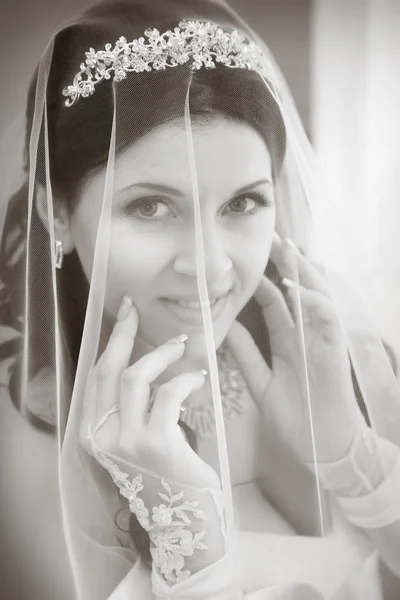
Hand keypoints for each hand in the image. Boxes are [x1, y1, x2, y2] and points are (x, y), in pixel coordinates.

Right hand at [80, 298, 219, 490]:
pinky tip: (197, 377)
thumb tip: (141, 359)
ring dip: (160, 354)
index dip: (111, 340)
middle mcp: (102, 435)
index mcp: (93, 432)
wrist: (183, 518)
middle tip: (136, 311)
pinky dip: (184, 379)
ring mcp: (127, 441)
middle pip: (109, 369)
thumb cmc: (162, 472)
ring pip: (136, 377)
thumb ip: (129, 406)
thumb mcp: (135, 438)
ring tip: (181, 345)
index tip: (123, 313)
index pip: (97, 375)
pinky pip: (168, 394)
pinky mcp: (156, 444)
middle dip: (123, 333)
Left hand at [227, 236, 363, 463]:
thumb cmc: (294, 415)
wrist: (321, 444)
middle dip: (286, 263)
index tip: (246, 261)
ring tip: (288, 248)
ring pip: (315, 295)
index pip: (276, 301)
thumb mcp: (261, 382)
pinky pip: (326, 316)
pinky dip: (312, 300)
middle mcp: (305, 333)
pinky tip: (296, 287)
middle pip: (296, 290)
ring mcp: (321, 338)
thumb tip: (225, 327)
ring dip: (303, 271)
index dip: (263, 280)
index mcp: (288, 339)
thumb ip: (246, 354)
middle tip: (271, 238)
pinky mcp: (334, 348)